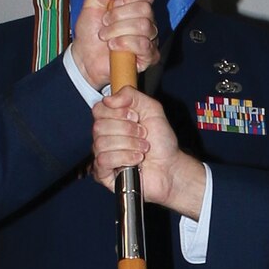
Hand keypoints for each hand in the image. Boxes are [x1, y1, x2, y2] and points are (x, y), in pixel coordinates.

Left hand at [72, 0, 158, 89]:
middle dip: (118, 15)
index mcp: (136, 4)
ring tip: (105, 36)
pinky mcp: (149, 56)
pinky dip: (125, 43)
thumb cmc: (90, 30)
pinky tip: (113, 46)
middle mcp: (147, 20)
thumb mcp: (92, 2)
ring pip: (144, 26)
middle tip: (104, 22)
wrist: (84, 56)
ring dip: (118, 30)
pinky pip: (144, 45)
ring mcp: (150, 38)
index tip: (114, 2)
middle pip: (145, 9)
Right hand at [92, 90, 207, 217]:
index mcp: (111, 120)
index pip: (98, 109)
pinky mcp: (104, 173)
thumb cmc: (161, 141)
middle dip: (127, 130)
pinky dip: (124, 157)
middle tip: (143, 134)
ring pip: (101, 143)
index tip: (135, 117)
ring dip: (129, 144)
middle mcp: (104, 137)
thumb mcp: (151, 109)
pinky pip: (103, 160)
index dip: (117, 112)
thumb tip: (109, 99)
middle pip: (98, 126)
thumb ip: (131, 95)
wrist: (170, 166)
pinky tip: (136, 160)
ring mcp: (102, 155)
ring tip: (143, 148)